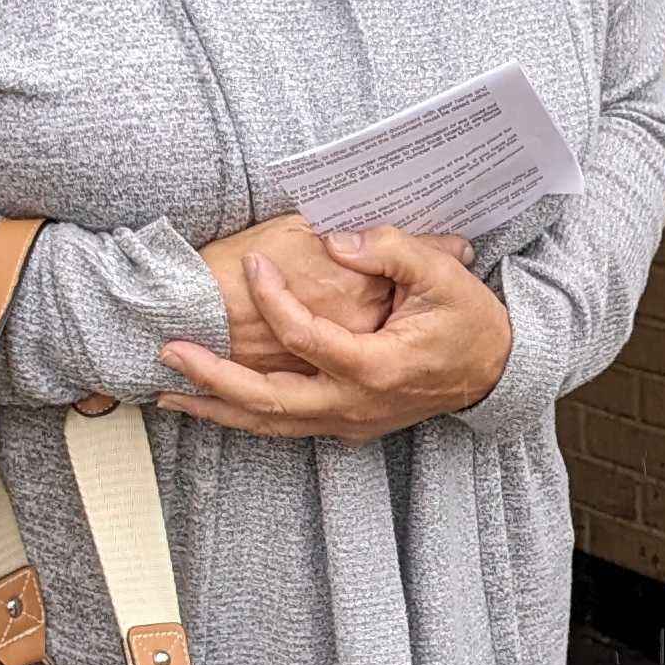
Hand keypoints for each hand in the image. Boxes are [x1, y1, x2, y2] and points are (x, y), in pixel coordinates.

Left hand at [159, 227, 510, 443]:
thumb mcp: (440, 272)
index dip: (273, 299)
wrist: (496, 371)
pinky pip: (284, 425)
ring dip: (218, 407)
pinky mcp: (345, 425)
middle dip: (213, 379)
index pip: (305, 337)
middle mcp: (354, 405)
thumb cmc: (469, 320)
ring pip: (270, 424)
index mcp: (376, 367)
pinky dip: (244, 414)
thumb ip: (388, 248)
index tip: (252, 265)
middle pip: (268, 401)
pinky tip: (213, 402)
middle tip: (170, 352)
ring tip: (168, 391)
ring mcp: (348, 422)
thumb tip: (335, 239)